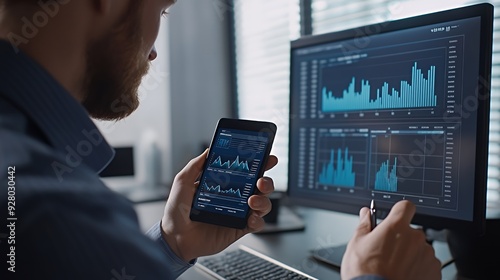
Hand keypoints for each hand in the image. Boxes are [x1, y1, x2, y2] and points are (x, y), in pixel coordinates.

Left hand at [161, 149, 277, 261]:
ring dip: (263, 200)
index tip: (266, 157)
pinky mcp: (239, 228)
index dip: (259, 163)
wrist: (175, 237)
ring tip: (252, 201)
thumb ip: (195, 165)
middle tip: (261, 181)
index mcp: (224, 183)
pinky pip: (257, 224)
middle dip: (266, 181)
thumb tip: (210, 150)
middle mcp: (235, 197)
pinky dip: (258, 220)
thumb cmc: (177, 211)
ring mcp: (238, 213)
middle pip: (260, 186)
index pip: (246, 170)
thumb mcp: (183, 182)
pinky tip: (250, 218)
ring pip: (263, 203)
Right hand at [341, 200, 440, 279]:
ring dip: (410, 254)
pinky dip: (418, 269)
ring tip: (394, 268)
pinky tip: (404, 276)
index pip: (405, 206)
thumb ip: (365, 224)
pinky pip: (426, 264)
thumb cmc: (365, 273)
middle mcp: (415, 238)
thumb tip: (366, 214)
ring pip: (419, 249)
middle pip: (410, 231)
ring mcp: (426, 255)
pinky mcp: (434, 272)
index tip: (394, 218)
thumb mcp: (356, 244)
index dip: (399, 212)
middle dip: (401, 238)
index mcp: (396, 227)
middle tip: (386, 252)